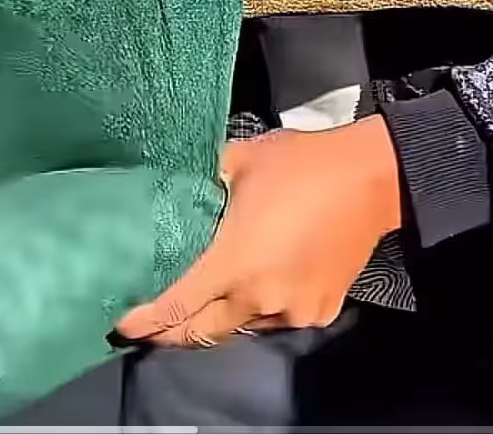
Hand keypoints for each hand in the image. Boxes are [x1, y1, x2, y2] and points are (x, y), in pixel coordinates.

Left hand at [116, 115, 402, 347]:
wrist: (372, 177)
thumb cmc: (301, 163)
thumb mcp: (239, 160)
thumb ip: (202, 181)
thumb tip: (174, 187)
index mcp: (235, 262)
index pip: (177, 305)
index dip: (146, 320)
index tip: (121, 325)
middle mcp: (260, 298)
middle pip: (203, 331)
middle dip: (172, 332)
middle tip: (149, 324)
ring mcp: (292, 311)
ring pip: (241, 326)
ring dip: (218, 317)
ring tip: (201, 297)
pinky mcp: (319, 311)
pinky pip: (276, 318)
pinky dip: (258, 308)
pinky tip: (252, 285)